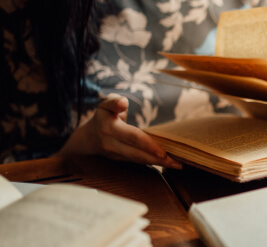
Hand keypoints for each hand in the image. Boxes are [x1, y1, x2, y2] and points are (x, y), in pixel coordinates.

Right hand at [60, 93, 181, 168]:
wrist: (88, 138)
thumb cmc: (103, 116)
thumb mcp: (105, 104)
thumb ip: (114, 101)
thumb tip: (123, 102)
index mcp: (109, 128)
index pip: (132, 137)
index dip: (148, 144)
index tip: (163, 151)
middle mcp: (112, 144)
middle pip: (138, 154)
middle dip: (158, 159)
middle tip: (176, 162)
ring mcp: (116, 155)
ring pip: (140, 160)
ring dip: (159, 163)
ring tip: (178, 165)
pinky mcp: (122, 160)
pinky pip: (139, 161)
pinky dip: (154, 163)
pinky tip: (169, 163)